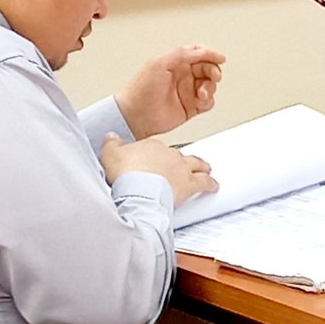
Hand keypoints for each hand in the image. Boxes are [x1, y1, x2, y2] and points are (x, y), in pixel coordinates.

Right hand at [101, 134, 216, 208]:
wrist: (139, 187)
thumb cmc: (126, 172)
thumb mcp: (110, 153)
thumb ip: (112, 143)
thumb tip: (111, 136)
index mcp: (151, 146)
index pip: (156, 147)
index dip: (155, 154)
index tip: (154, 160)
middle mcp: (169, 154)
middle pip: (178, 154)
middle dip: (181, 158)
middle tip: (184, 162)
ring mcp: (181, 168)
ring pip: (196, 164)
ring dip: (201, 166)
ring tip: (206, 169)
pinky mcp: (190, 184)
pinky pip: (205, 183)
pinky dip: (210, 184)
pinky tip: (214, 186)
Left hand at [115, 43, 224, 136]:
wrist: (135, 116)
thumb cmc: (140, 90)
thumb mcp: (159, 64)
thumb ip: (182, 54)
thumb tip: (202, 51)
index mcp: (175, 63)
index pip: (198, 54)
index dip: (210, 54)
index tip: (219, 58)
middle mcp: (182, 76)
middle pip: (207, 69)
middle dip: (213, 71)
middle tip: (214, 76)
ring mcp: (187, 92)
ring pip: (210, 85)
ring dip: (210, 88)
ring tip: (201, 94)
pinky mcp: (191, 107)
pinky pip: (208, 102)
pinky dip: (208, 101)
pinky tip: (199, 102)